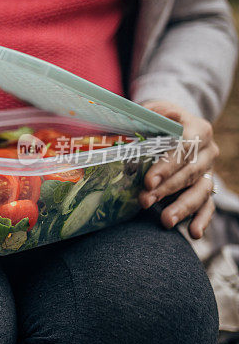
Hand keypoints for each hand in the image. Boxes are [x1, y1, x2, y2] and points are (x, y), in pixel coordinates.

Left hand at [139, 100, 218, 238]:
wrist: (175, 124)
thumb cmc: (159, 118)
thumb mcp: (153, 110)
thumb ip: (148, 114)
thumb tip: (135, 117)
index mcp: (197, 129)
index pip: (185, 148)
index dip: (167, 165)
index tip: (148, 181)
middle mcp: (208, 151)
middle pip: (191, 172)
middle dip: (167, 188)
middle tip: (145, 201)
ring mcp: (209, 171)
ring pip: (201, 191)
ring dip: (183, 207)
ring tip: (165, 221)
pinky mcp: (206, 187)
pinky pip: (208, 205)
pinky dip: (202, 219)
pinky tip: (193, 233)